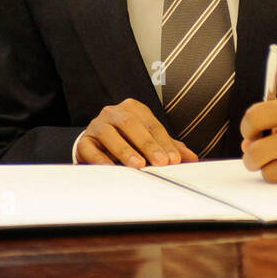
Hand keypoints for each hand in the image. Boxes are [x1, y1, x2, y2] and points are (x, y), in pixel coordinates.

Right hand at [75, 98, 199, 166]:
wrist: (96, 146)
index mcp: (132, 109)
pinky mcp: (84, 142)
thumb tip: (193, 158)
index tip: (174, 160)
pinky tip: (112, 168)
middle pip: (131, 124)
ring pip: (109, 134)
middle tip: (161, 163)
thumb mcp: (150, 142)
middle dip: (148, 144)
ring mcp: (96, 125)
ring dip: (125, 150)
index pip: (151, 124)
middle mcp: (113, 113)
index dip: (164, 142)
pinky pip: (90, 149)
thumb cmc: (127, 142)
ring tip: (139, 165)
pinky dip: (101, 159)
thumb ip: (170, 148)